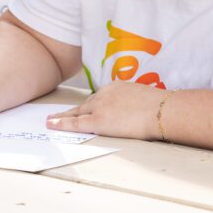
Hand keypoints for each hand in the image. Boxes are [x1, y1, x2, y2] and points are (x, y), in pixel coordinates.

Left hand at [46, 81, 163, 139]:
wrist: (162, 110)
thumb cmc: (162, 107)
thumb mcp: (146, 99)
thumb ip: (136, 103)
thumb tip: (140, 112)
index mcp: (117, 87)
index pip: (99, 98)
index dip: (89, 105)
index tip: (83, 108)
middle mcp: (105, 94)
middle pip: (85, 104)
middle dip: (72, 110)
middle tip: (58, 114)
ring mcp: (100, 107)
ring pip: (77, 112)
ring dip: (64, 116)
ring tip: (51, 120)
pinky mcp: (98, 120)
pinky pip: (75, 122)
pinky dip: (61, 123)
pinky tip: (51, 124)